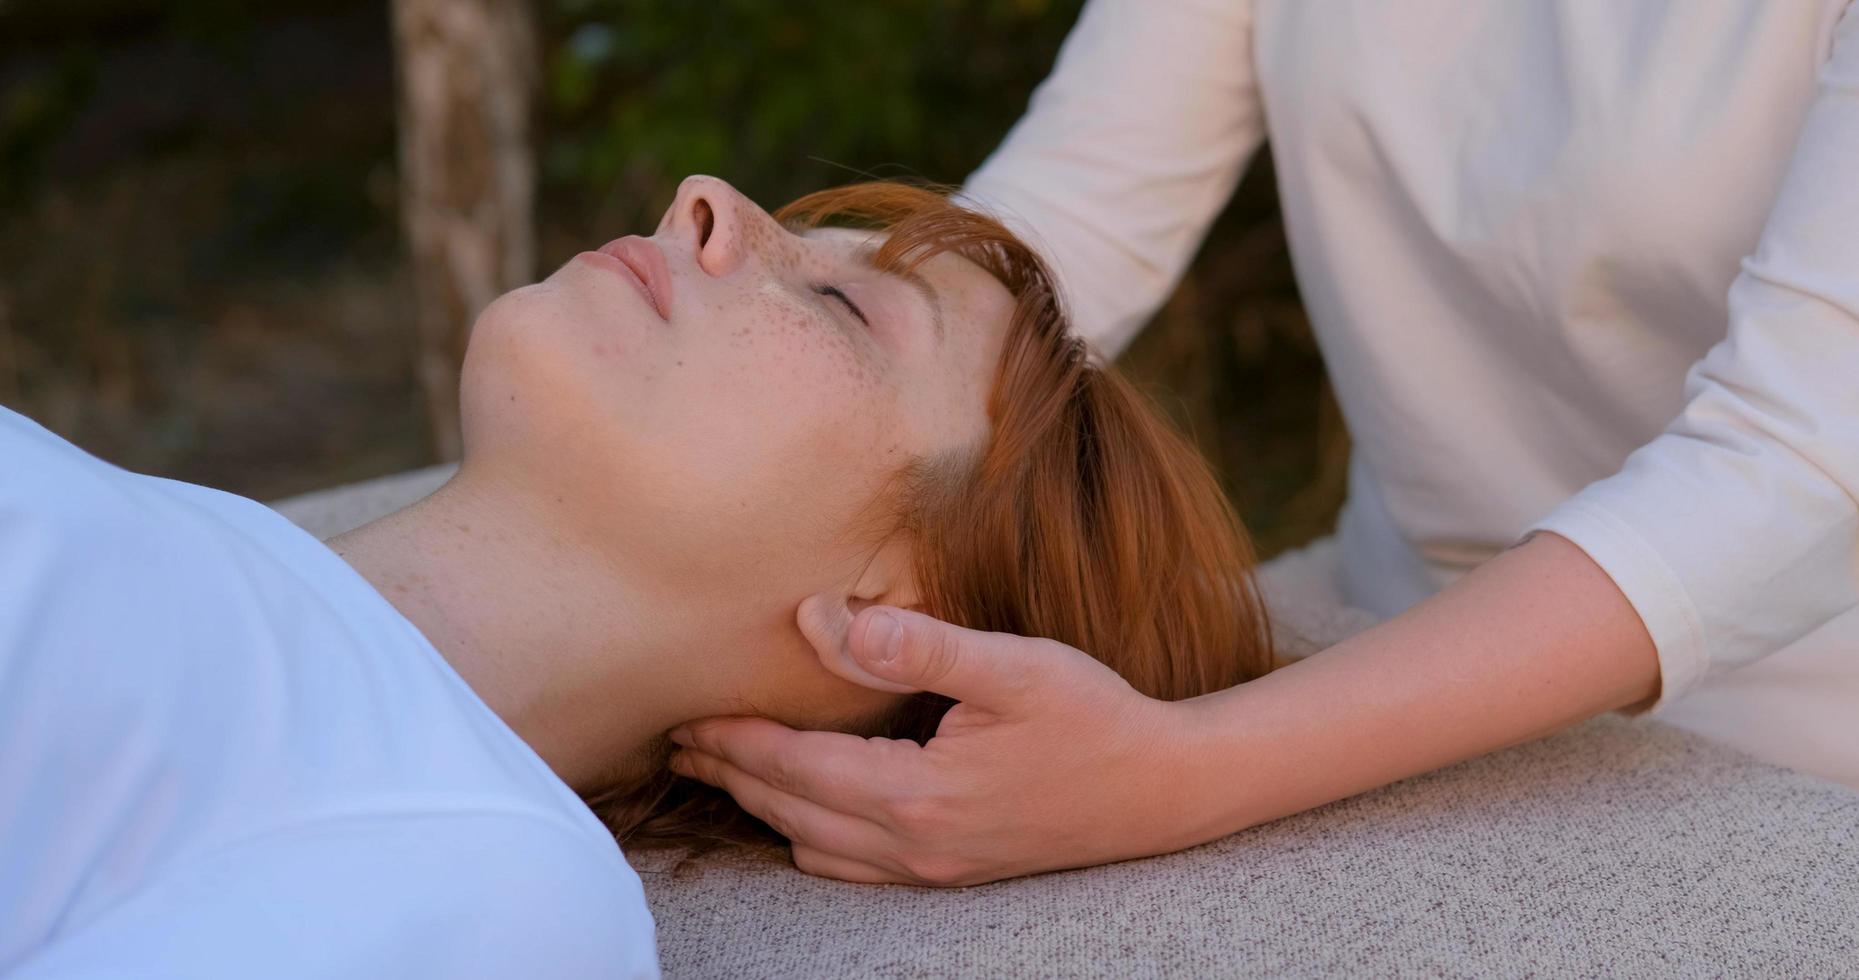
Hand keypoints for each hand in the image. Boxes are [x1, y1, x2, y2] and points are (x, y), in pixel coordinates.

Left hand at [668, 597, 1224, 885]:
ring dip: (765, 808)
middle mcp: (913, 844)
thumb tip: (821, 617)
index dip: (734, 740)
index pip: (792, 768)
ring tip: (729, 771)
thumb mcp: (1012, 666)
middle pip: (789, 812)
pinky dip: (811, 840)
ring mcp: (934, 867)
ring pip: (815, 847)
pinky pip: (855, 870)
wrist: (1166, 790)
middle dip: (732, 775)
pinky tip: (806, 817)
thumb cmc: (1094, 717)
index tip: (686, 717)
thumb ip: (915, 644)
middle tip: (680, 744)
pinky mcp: (955, 871)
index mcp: (913, 793)